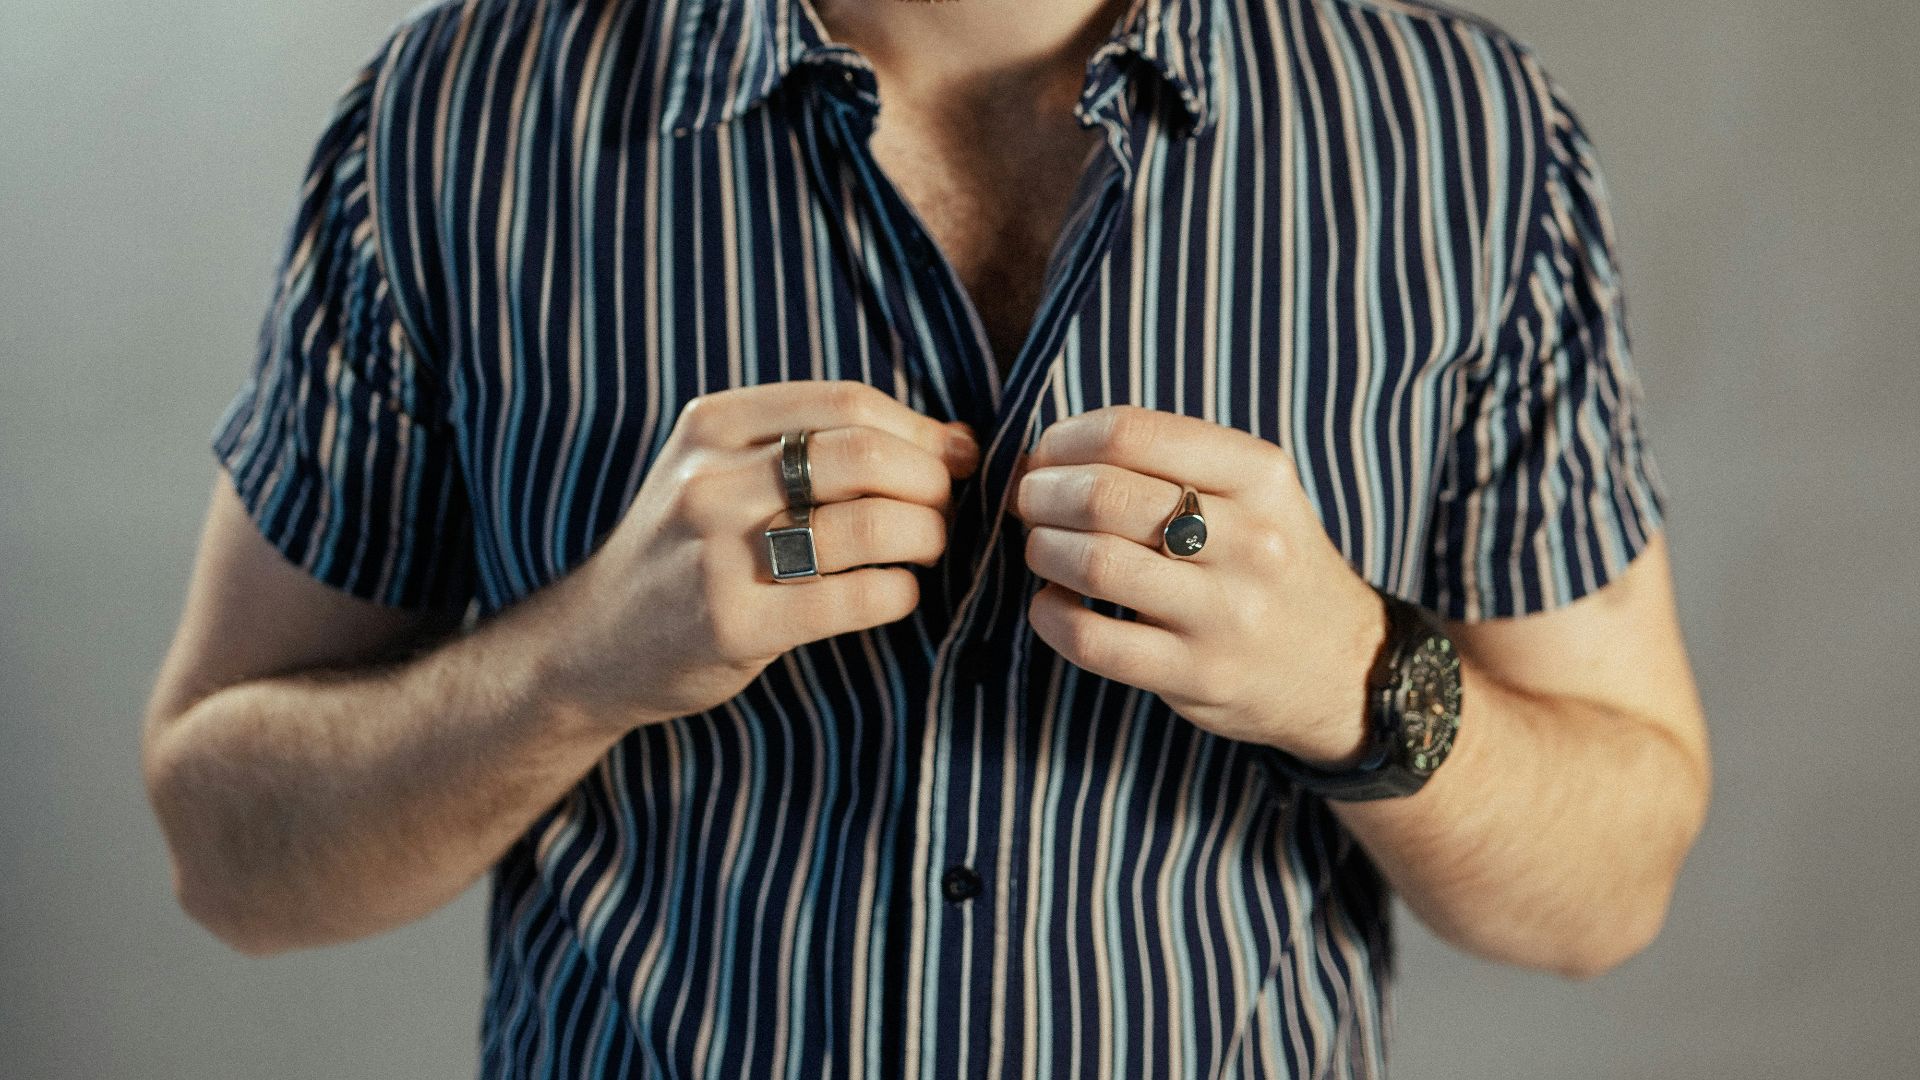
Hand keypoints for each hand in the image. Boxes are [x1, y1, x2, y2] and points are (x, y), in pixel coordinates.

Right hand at [544, 381, 979, 735]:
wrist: (592, 644)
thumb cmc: (689, 551)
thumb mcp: (725, 472)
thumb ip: (819, 446)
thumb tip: (956, 438)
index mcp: (714, 425)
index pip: (848, 402)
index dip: (919, 430)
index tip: (953, 458)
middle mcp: (710, 479)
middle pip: (863, 455)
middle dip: (929, 483)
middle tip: (942, 511)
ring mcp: (716, 552)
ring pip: (865, 525)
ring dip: (924, 537)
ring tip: (925, 551)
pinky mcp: (732, 623)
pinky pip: (852, 598)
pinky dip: (898, 593)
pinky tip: (896, 594)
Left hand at [1011, 405, 1385, 765]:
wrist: (1344, 668)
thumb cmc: (1271, 564)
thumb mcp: (1254, 492)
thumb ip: (1170, 462)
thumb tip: (1049, 452)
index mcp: (1259, 475)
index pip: (1130, 432)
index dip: (1063, 440)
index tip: (1046, 458)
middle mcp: (1251, 540)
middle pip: (1104, 495)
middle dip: (1042, 494)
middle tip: (1030, 504)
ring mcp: (1226, 613)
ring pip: (1094, 564)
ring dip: (1042, 550)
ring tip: (1041, 550)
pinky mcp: (1197, 675)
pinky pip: (1092, 640)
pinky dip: (1049, 615)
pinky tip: (1052, 604)